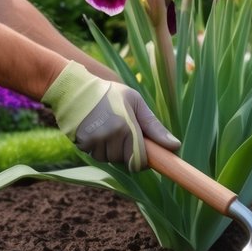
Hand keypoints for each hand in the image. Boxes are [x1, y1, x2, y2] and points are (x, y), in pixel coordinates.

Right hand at [40, 61, 179, 170]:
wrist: (76, 89)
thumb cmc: (111, 94)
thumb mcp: (136, 103)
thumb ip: (154, 126)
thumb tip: (175, 146)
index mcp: (127, 126)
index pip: (139, 160)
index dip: (143, 161)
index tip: (144, 155)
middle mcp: (111, 136)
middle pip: (125, 161)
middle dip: (127, 152)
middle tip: (123, 132)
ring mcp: (95, 141)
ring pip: (110, 159)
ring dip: (112, 151)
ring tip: (109, 129)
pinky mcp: (83, 143)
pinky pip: (96, 156)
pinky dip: (99, 149)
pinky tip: (97, 132)